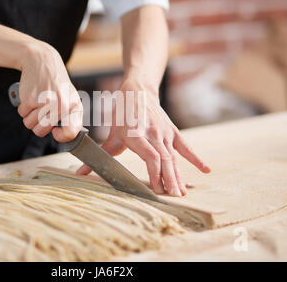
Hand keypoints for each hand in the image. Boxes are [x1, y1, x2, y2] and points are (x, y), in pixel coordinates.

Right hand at [17, 41, 82, 141]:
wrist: (42, 62)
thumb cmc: (56, 83)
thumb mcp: (70, 98)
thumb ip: (70, 117)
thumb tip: (62, 135)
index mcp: (73, 107)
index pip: (70, 133)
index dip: (61, 136)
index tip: (56, 131)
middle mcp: (60, 106)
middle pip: (40, 131)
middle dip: (37, 124)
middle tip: (41, 111)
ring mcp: (45, 103)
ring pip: (29, 124)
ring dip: (29, 116)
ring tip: (37, 103)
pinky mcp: (30, 99)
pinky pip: (22, 114)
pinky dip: (24, 107)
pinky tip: (31, 96)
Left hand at [76, 78, 209, 195]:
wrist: (138, 90)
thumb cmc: (121, 113)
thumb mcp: (110, 134)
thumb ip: (101, 155)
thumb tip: (81, 173)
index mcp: (136, 135)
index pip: (150, 156)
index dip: (155, 173)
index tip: (157, 189)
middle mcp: (152, 133)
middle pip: (164, 159)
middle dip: (169, 179)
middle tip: (174, 197)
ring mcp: (164, 132)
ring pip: (174, 156)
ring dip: (179, 174)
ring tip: (183, 192)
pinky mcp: (172, 131)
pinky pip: (185, 146)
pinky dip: (196, 158)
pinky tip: (206, 170)